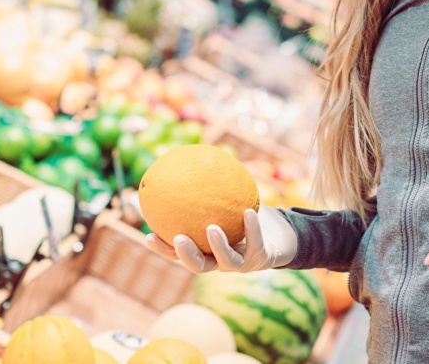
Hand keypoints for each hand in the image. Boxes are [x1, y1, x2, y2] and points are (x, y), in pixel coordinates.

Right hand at [145, 205, 297, 273]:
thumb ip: (208, 192)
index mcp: (206, 251)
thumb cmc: (245, 216)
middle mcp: (220, 261)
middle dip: (186, 255)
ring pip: (226, 261)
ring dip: (218, 245)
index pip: (179, 254)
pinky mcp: (261, 260)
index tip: (148, 235)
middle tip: (178, 238)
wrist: (279, 235)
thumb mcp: (227, 203)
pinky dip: (252, 229)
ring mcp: (241, 264)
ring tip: (212, 228)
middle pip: (198, 265)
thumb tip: (186, 164)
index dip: (163, 249)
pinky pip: (256, 243)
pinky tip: (248, 212)